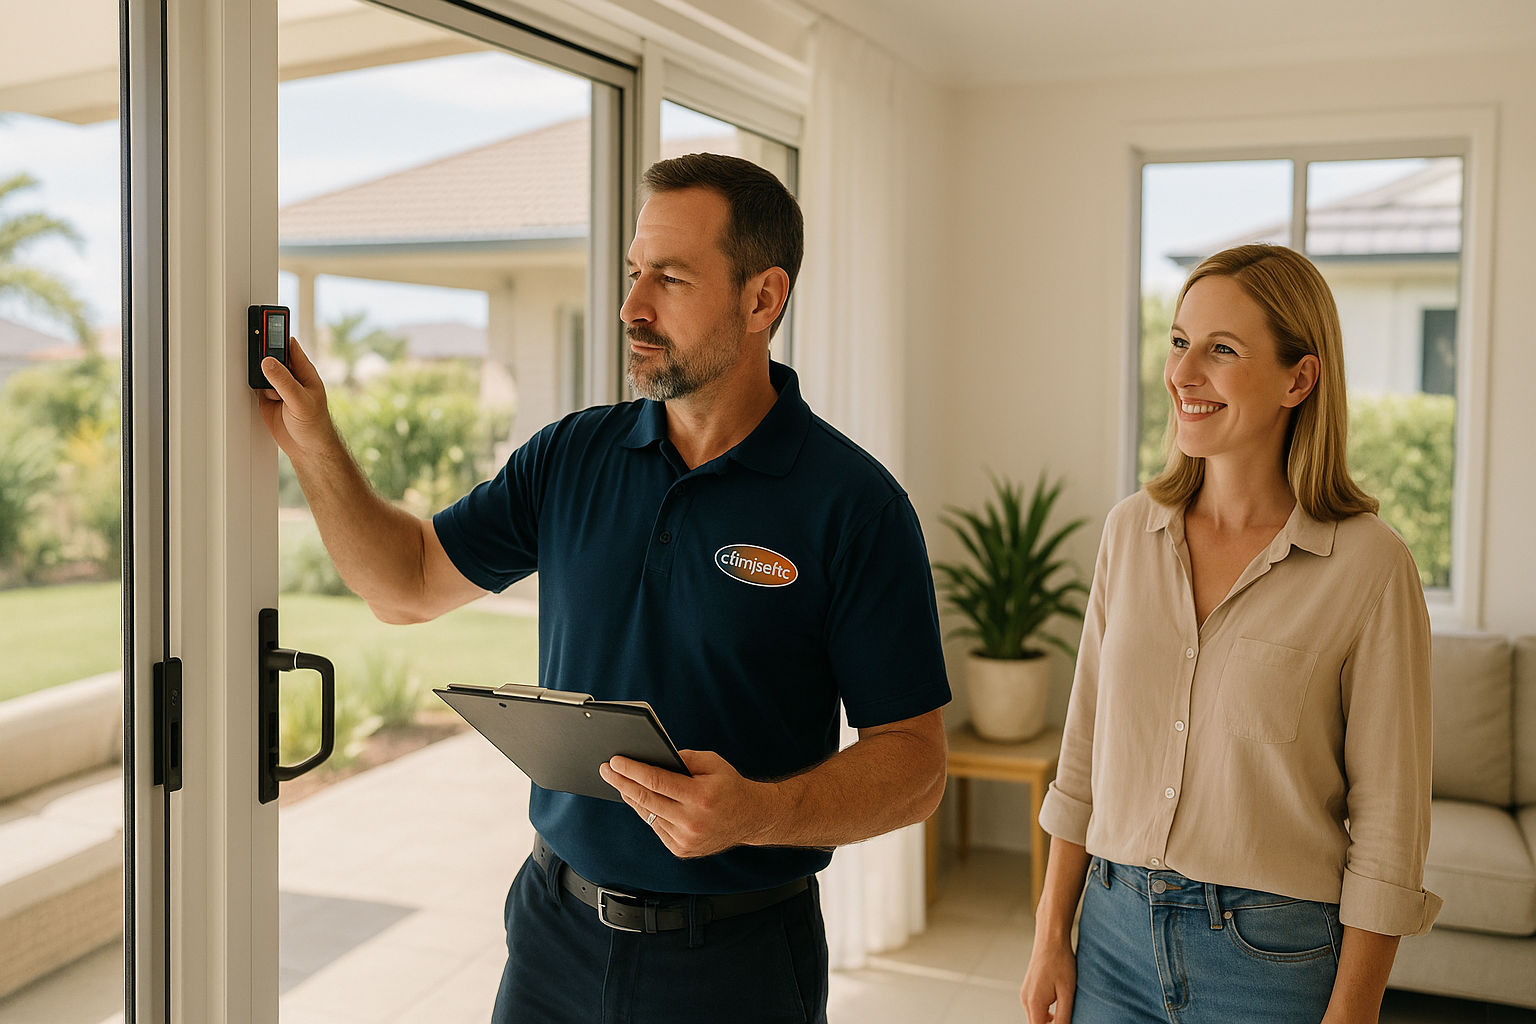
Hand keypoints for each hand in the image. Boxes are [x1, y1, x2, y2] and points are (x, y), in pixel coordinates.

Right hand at [256, 336, 337, 459]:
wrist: (307, 449)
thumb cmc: (315, 425)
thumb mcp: (300, 402)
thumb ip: (284, 382)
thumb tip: (269, 362)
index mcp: (305, 372)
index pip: (290, 346)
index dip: (278, 334)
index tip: (265, 324)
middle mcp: (292, 377)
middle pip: (273, 356)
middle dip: (264, 354)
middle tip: (258, 356)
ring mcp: (279, 387)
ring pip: (263, 371)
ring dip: (260, 375)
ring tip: (271, 391)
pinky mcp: (267, 398)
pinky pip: (256, 384)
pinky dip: (254, 386)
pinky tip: (262, 395)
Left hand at [599, 750, 783, 858]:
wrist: (751, 818)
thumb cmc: (730, 787)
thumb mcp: (713, 763)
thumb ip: (684, 758)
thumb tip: (654, 757)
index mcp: (700, 797)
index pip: (657, 781)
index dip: (632, 770)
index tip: (615, 761)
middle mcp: (692, 821)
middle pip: (646, 799)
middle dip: (622, 782)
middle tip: (606, 770)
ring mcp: (686, 839)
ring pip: (648, 815)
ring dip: (631, 797)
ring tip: (619, 782)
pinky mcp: (681, 849)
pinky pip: (656, 827)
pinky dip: (647, 812)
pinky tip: (640, 799)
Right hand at [1020, 935, 1075, 1023]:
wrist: (1051, 939)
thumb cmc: (1061, 962)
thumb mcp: (1067, 993)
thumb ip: (1064, 1016)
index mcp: (1034, 1003)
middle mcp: (1026, 999)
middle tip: (1065, 1021)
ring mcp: (1025, 992)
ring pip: (1034, 1017)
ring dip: (1047, 1022)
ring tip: (1063, 1017)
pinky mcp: (1028, 987)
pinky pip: (1034, 1007)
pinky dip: (1044, 1013)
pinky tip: (1057, 1006)